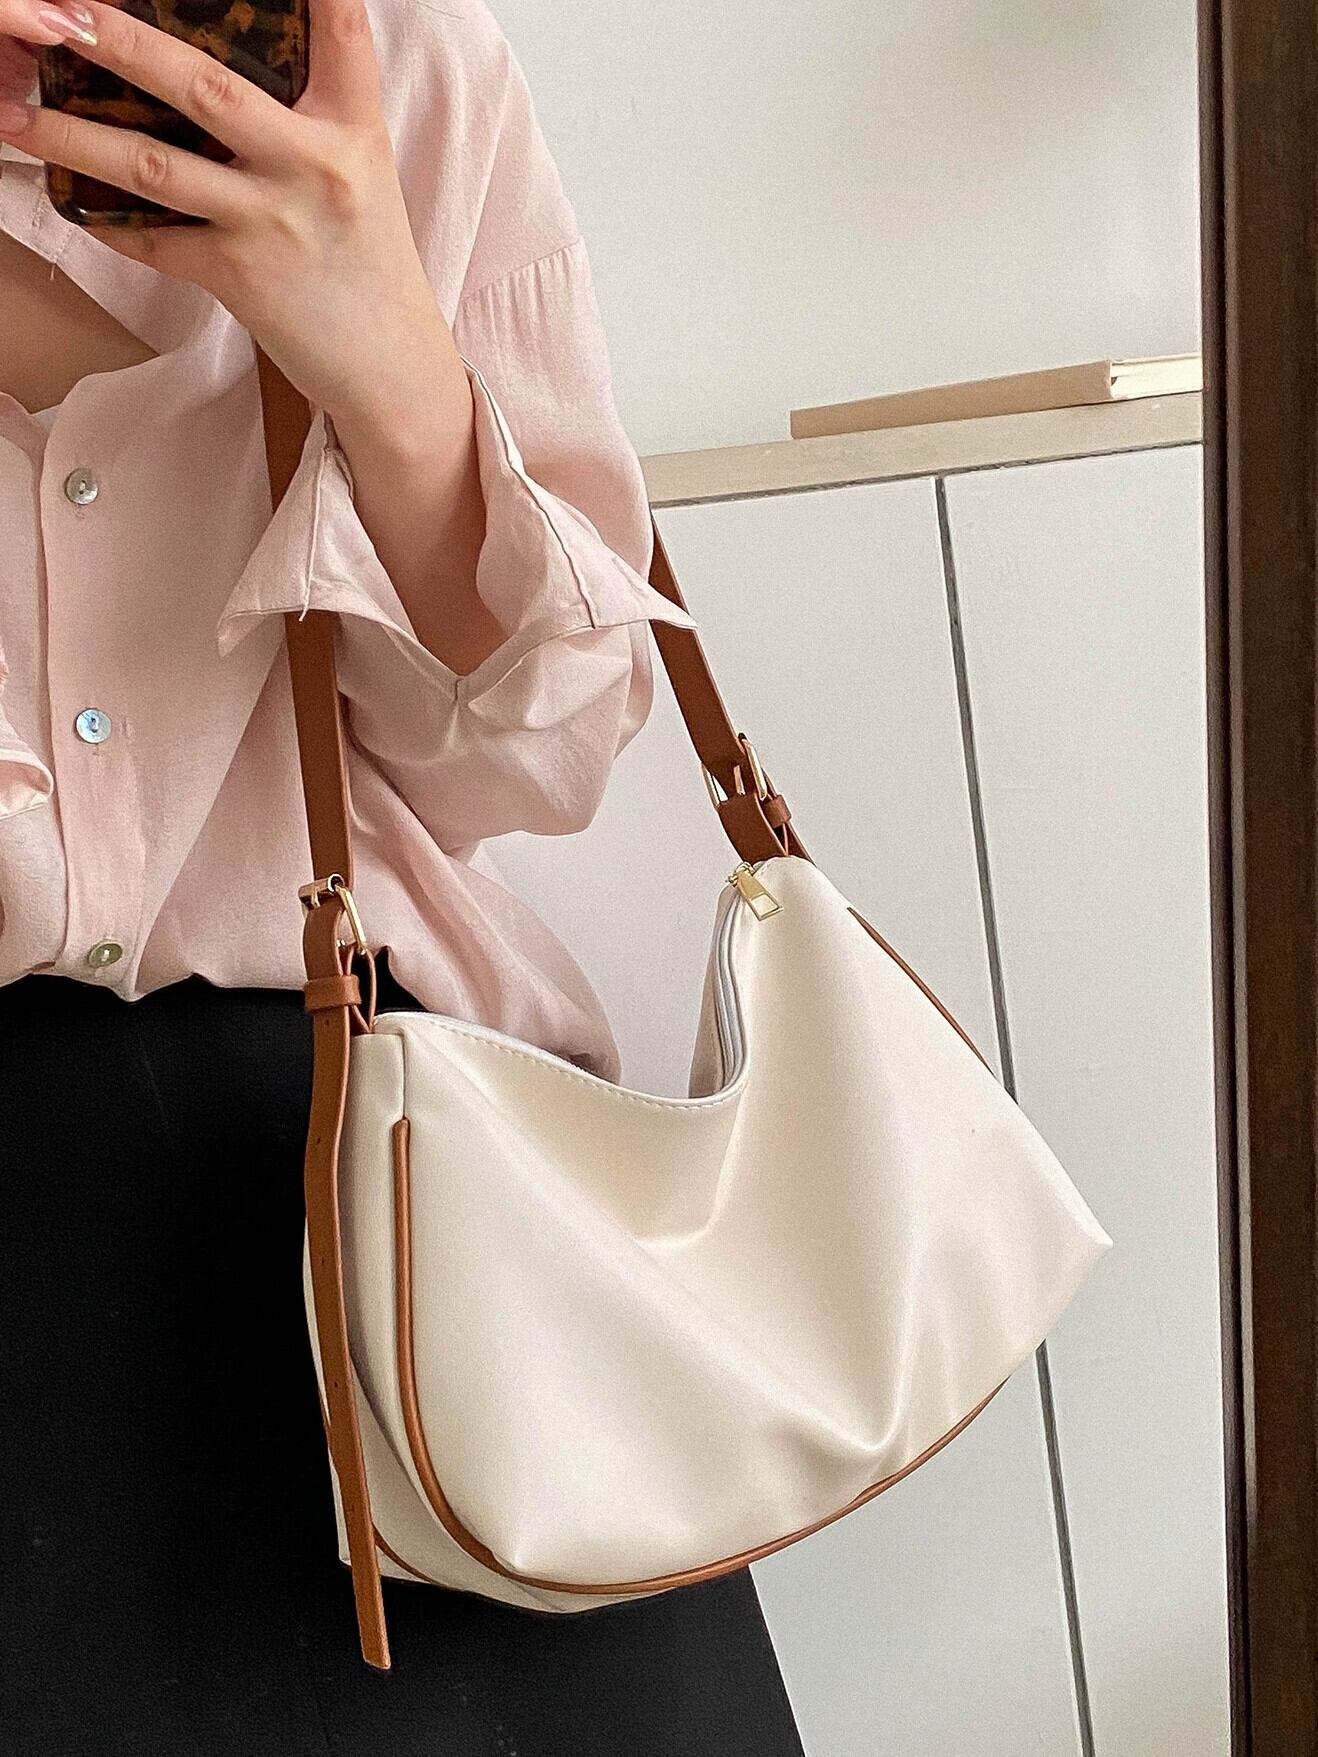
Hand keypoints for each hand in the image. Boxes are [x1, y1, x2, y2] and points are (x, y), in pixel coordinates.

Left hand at [0, 0, 453, 428]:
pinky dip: (108, 223)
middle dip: (122, 41)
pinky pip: (154, 241)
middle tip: (59, 11)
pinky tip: (71, 200)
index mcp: (353, 130)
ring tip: (15, 111)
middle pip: (204, 85)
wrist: (392, 370)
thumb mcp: (362, 178)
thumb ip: (313, 120)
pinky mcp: (239, 276)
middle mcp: (312, 165)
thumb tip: (230, 80)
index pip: (340, 32)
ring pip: (152, 165)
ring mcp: (270, 221)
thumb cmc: (372, 271)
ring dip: (72, 134)